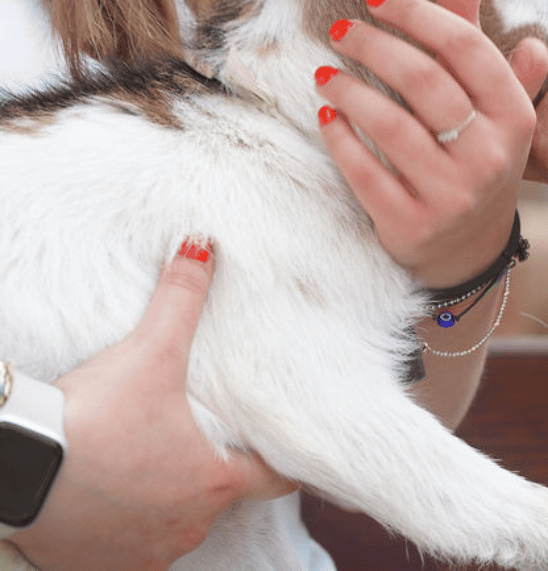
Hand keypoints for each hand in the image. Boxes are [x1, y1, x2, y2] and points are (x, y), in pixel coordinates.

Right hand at [10, 242, 292, 570]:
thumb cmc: (91, 417)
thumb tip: (204, 246)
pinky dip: (128, 525)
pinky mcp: (99, 567)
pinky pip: (130, 549)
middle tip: (199, 437)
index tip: (283, 449)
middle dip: (212, 469)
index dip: (282, 462)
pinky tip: (113, 494)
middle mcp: (188, 526)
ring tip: (149, 461)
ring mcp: (145, 554)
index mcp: (214, 482)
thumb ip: (182, 298)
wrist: (16, 470)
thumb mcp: (149, 352)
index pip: (276, 479)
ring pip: (175, 525)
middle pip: (220, 497)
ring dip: (168, 498)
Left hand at [317, 0, 547, 288]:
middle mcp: (491, 155)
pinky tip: (327, 115)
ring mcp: (453, 195)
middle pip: (425, 81)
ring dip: (349, 90)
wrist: (469, 247)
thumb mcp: (488, 102)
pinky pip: (365, 173)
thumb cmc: (475, 156)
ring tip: (325, 74)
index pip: (466, 48)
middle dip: (375, 46)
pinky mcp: (413, 225)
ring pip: (391, 126)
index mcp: (515, 115)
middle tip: (341, 30)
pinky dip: (340, 139)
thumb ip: (472, 36)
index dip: (418, 14)